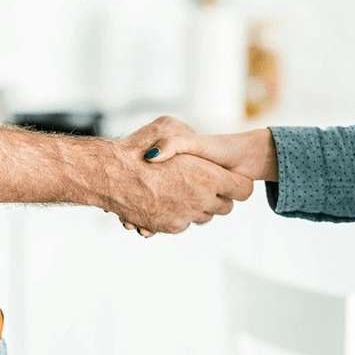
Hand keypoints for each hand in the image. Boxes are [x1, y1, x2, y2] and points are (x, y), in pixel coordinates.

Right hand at [108, 116, 253, 235]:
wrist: (112, 176)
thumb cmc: (138, 149)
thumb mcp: (167, 127)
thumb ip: (186, 135)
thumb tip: (192, 140)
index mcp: (210, 176)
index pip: (243, 189)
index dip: (237, 184)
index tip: (229, 179)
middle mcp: (201, 199)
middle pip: (225, 207)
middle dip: (218, 198)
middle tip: (204, 185)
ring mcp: (185, 216)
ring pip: (203, 217)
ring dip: (197, 207)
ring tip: (182, 192)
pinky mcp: (169, 226)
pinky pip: (183, 224)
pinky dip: (177, 215)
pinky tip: (165, 201)